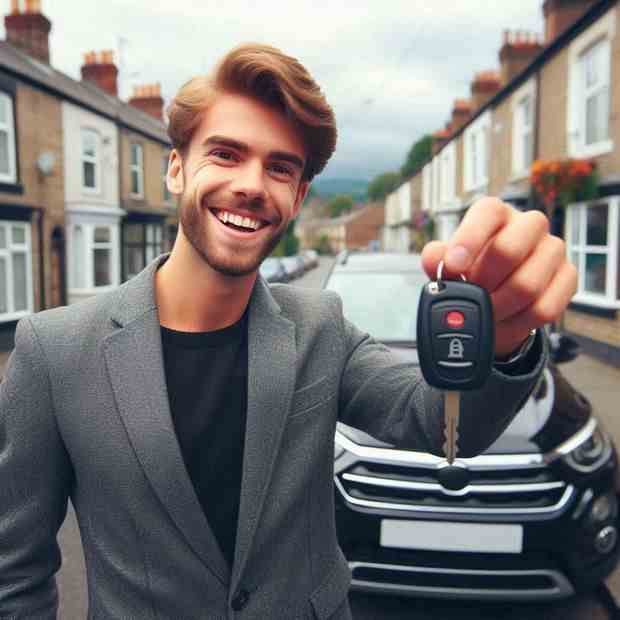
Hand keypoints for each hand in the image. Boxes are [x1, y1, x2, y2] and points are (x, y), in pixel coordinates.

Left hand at [421, 197, 577, 357]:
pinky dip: (520, 322)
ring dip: (499, 307)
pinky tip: (507, 319)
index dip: (469, 239)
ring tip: (485, 312)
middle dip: (483, 281)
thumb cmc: (471, 272)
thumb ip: (437, 259)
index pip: (488, 213)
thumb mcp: (447, 266)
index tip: (453, 266)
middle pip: (509, 249)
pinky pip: (546, 307)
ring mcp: (552, 249)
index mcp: (495, 214)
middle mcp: (528, 225)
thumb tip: (436, 258)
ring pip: (527, 285)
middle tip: (471, 296)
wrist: (497, 300)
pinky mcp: (568, 276)